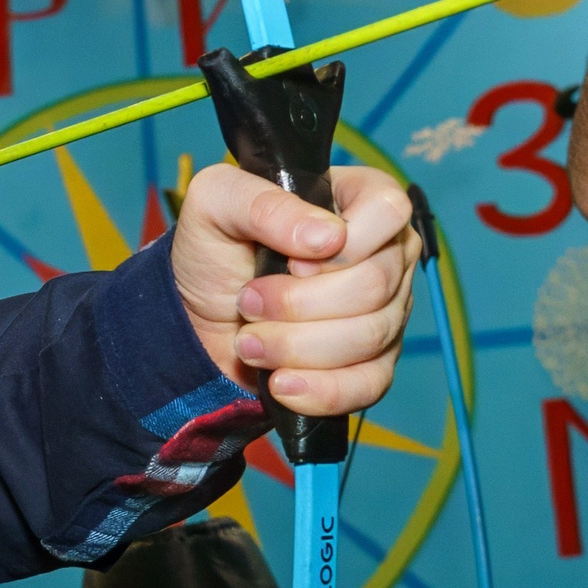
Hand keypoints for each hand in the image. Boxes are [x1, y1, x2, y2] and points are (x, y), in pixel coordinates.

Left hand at [171, 163, 419, 416]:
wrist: (199, 316)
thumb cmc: (215, 248)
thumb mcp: (216, 203)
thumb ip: (265, 204)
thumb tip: (326, 237)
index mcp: (360, 198)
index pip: (388, 211)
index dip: (340, 245)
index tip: (289, 261)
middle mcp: (385, 252)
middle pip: (375, 284)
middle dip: (299, 304)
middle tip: (248, 303)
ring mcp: (387, 310)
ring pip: (371, 336)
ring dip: (296, 346)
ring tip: (248, 341)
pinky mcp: (374, 362)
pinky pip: (369, 384)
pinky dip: (320, 389)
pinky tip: (281, 383)